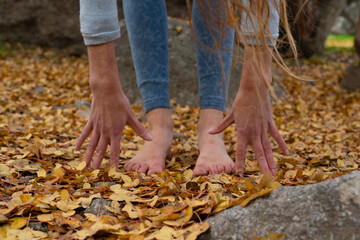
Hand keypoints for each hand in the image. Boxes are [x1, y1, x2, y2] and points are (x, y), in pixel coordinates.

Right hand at [75, 86, 151, 168]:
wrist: (106, 90)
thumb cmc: (120, 102)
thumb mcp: (131, 116)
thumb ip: (140, 129)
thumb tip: (151, 138)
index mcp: (116, 132)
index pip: (115, 150)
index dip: (114, 161)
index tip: (112, 171)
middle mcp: (105, 132)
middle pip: (101, 149)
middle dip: (98, 161)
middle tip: (94, 173)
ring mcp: (97, 127)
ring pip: (91, 144)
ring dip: (88, 155)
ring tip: (84, 165)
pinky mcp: (91, 121)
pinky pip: (85, 133)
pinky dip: (80, 141)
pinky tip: (76, 149)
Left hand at [208, 46, 287, 176]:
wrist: (254, 89)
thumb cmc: (240, 102)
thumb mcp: (230, 114)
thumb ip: (221, 126)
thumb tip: (208, 132)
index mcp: (243, 131)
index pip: (242, 151)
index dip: (241, 162)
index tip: (240, 173)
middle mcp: (254, 132)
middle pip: (259, 153)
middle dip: (262, 167)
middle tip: (265, 179)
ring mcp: (263, 128)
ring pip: (268, 147)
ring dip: (272, 160)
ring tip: (274, 172)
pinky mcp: (270, 123)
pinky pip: (276, 136)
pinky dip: (281, 144)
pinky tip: (286, 153)